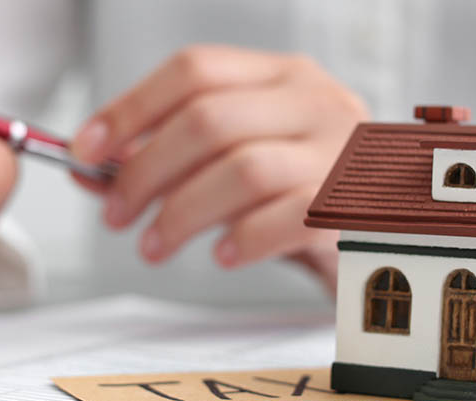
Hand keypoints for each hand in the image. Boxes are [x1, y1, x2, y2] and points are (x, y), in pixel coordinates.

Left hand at [71, 45, 366, 290]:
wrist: (389, 235)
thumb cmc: (301, 194)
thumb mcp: (238, 161)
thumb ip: (169, 159)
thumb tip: (88, 169)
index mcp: (282, 75)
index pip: (194, 70)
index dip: (131, 108)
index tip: (86, 151)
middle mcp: (316, 100)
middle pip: (209, 120)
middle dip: (146, 171)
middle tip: (116, 215)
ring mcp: (343, 151)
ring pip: (243, 170)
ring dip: (182, 213)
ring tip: (155, 246)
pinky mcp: (357, 205)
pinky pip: (286, 217)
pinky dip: (242, 239)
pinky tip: (221, 255)